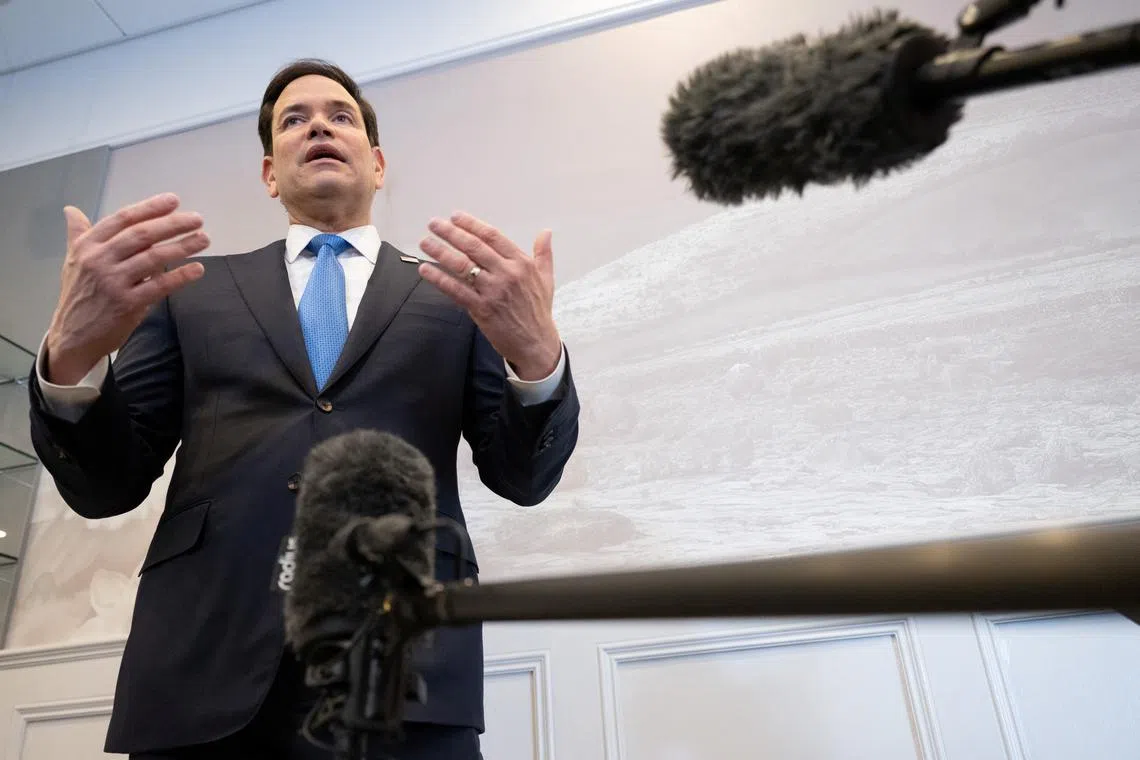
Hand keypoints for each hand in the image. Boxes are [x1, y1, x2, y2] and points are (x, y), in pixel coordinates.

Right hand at [45, 193, 208, 384]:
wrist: (72, 336)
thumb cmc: (78, 295)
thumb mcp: (73, 261)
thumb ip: (78, 234)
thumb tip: (71, 210)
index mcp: (87, 245)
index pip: (122, 219)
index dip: (149, 208)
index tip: (173, 200)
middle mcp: (99, 260)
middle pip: (141, 235)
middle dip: (172, 224)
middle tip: (197, 219)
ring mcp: (113, 282)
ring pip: (153, 258)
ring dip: (182, 246)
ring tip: (203, 239)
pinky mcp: (126, 304)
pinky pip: (159, 286)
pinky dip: (180, 276)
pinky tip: (197, 269)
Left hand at [418, 212, 560, 380]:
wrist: (536, 343)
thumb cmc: (538, 311)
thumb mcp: (546, 278)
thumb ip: (543, 253)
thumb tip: (546, 232)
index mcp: (521, 263)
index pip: (492, 237)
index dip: (472, 225)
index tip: (455, 217)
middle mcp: (506, 274)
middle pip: (474, 247)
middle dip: (451, 233)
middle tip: (434, 224)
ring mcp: (493, 291)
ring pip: (462, 266)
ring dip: (441, 252)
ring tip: (425, 243)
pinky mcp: (481, 309)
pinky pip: (456, 290)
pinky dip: (439, 278)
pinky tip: (426, 269)